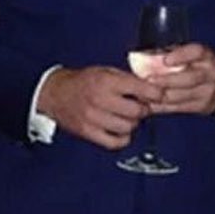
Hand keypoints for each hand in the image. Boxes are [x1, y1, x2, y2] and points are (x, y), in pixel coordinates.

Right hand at [37, 66, 162, 149]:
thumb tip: (151, 87)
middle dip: (143, 109)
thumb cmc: (84, 81)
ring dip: (132, 123)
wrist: (56, 93)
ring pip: (127, 127)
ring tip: (128, 116)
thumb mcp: (106, 71)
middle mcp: (100, 100)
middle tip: (141, 106)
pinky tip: (121, 130)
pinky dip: (122, 138)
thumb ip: (127, 79)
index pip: (140, 89)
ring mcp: (93, 118)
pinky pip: (114, 142)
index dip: (154, 93)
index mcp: (106, 81)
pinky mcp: (88, 132)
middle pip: (136, 111)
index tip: (159, 94)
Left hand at [146, 44, 214, 115]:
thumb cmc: (206, 65)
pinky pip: (177, 108)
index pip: (196, 52)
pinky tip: (149, 104)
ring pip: (180, 96)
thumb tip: (149, 56)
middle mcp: (210, 74)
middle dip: (165, 80)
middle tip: (147, 80)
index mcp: (208, 57)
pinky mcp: (201, 107)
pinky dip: (161, 107)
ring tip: (143, 93)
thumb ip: (178, 54)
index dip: (181, 55)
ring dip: (159, 96)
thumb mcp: (198, 56)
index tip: (165, 59)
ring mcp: (207, 93)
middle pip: (188, 78)